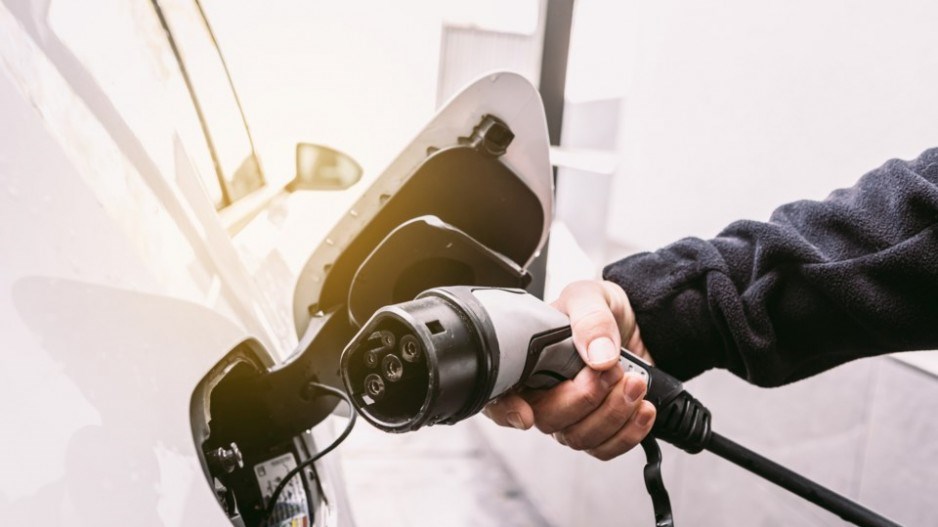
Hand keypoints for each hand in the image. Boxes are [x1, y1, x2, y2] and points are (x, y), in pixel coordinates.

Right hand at [483, 280, 655, 460]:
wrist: (637, 321)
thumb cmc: (599, 308)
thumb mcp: (590, 297)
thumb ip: (590, 319)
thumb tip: (598, 356)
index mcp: (526, 361)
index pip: (500, 397)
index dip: (507, 411)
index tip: (526, 414)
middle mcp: (543, 393)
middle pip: (548, 420)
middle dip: (585, 399)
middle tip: (613, 370)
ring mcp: (571, 415)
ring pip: (580, 438)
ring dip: (613, 413)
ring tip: (636, 382)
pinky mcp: (600, 427)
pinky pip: (606, 448)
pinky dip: (629, 432)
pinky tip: (642, 407)